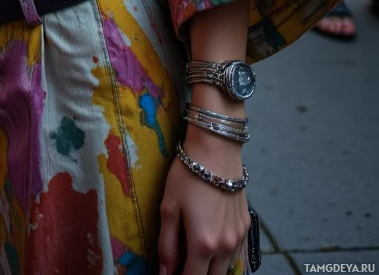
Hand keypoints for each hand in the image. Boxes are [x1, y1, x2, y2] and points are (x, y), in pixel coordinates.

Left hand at [159, 132, 249, 274]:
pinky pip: (236, 256)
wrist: (216, 149)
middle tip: (181, 264)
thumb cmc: (187, 175)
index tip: (169, 273)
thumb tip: (164, 272)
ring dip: (210, 270)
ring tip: (194, 257)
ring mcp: (239, 238)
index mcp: (203, 245)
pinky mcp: (246, 227)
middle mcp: (225, 247)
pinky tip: (212, 248)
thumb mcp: (169, 208)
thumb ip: (167, 244)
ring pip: (226, 270)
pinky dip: (224, 260)